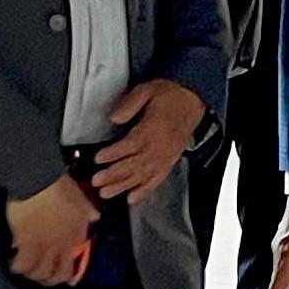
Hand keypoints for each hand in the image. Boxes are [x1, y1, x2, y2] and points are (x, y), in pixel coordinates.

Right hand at [7, 174, 98, 285]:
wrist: (39, 178)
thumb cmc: (58, 184)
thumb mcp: (80, 197)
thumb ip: (87, 210)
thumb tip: (95, 217)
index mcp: (76, 234)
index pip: (74, 263)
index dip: (68, 275)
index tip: (63, 278)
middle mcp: (63, 244)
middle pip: (57, 274)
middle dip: (48, 279)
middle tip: (40, 276)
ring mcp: (46, 245)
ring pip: (39, 273)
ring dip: (31, 274)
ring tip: (24, 270)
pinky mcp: (28, 242)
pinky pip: (22, 264)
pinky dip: (16, 266)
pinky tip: (12, 262)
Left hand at [94, 80, 206, 202]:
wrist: (193, 100)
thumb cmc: (169, 95)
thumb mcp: (147, 90)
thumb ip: (130, 103)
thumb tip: (114, 118)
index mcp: (152, 129)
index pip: (130, 145)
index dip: (113, 153)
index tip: (97, 159)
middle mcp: (159, 147)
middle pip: (133, 164)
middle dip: (113, 175)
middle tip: (95, 181)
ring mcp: (165, 157)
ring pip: (142, 176)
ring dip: (123, 186)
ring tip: (106, 193)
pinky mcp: (169, 162)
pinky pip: (156, 180)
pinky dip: (144, 191)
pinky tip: (132, 198)